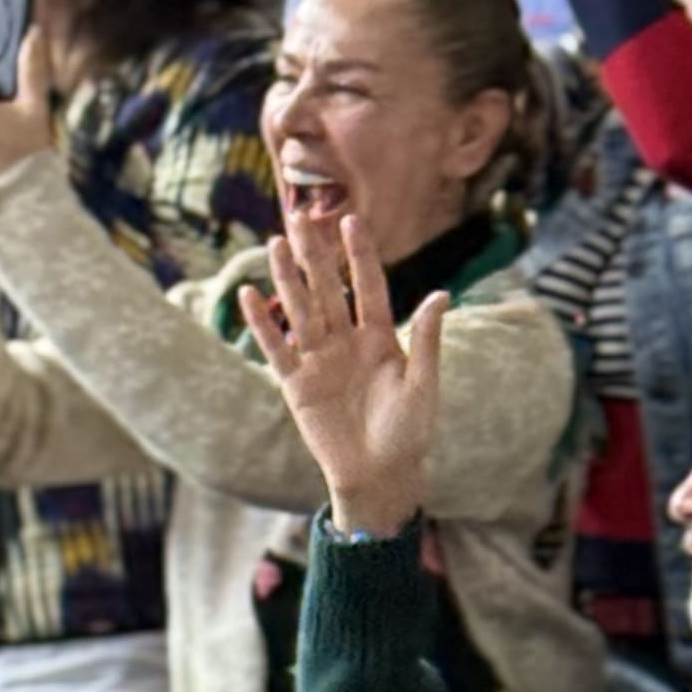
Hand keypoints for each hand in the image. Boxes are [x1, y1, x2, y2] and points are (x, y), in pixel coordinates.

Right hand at [238, 200, 444, 536]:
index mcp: (382, 339)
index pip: (369, 287)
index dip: (360, 255)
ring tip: (276, 243)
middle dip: (317, 255)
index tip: (351, 221)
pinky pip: (277, 348)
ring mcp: (320, 360)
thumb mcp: (424, 386)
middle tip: (301, 216)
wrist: (381, 476)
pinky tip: (249, 295)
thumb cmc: (409, 433)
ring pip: (301, 311)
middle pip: (329, 290)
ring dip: (288, 279)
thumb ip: (428, 340)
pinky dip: (263, 324)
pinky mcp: (297, 384)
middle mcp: (347, 342)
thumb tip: (441, 294)